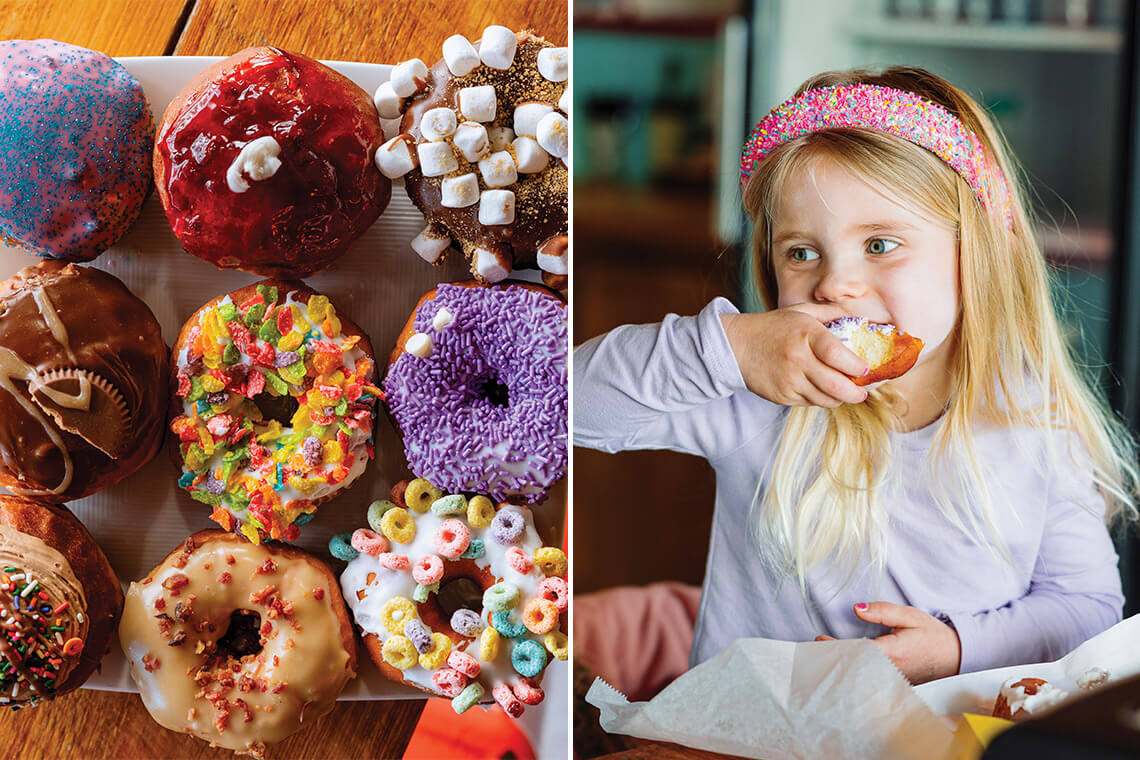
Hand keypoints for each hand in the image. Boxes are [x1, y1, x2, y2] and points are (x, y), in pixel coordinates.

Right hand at [720, 304, 868, 407]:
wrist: (736, 346)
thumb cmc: (772, 327)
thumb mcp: (800, 312)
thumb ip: (830, 313)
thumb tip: (861, 318)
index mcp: (806, 335)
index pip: (837, 355)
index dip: (856, 366)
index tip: (864, 369)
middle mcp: (797, 359)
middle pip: (836, 386)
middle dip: (855, 394)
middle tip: (862, 393)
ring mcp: (789, 380)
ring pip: (824, 400)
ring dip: (839, 399)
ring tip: (845, 393)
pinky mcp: (781, 395)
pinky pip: (809, 403)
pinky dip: (819, 399)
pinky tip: (821, 391)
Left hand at [814, 602, 961, 683]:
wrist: (957, 657)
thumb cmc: (933, 635)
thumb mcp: (910, 616)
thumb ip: (883, 611)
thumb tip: (856, 608)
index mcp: (892, 652)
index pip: (856, 651)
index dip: (835, 647)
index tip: (819, 640)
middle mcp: (891, 670)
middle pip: (854, 667)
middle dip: (834, 659)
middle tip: (813, 651)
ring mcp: (893, 681)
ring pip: (861, 676)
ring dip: (842, 667)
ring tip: (822, 658)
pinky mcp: (895, 685)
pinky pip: (870, 681)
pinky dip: (855, 674)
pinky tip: (843, 669)